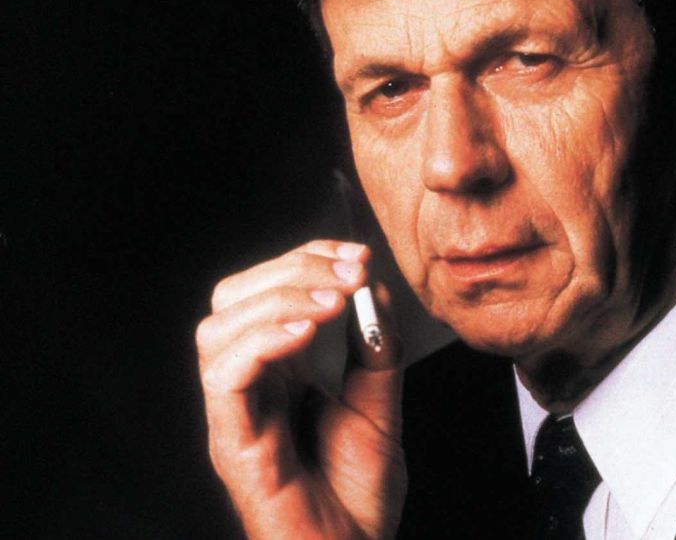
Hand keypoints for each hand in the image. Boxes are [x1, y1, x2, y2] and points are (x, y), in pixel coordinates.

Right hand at [197, 240, 405, 538]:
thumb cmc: (358, 497)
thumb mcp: (380, 406)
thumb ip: (375, 350)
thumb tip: (375, 291)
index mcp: (277, 373)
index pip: (266, 291)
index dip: (305, 261)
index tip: (357, 256)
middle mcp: (248, 388)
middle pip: (232, 300)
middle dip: (292, 270)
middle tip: (349, 274)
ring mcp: (237, 416)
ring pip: (217, 331)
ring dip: (279, 301)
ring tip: (331, 303)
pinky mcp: (234, 445)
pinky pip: (223, 380)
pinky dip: (260, 344)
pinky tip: (303, 334)